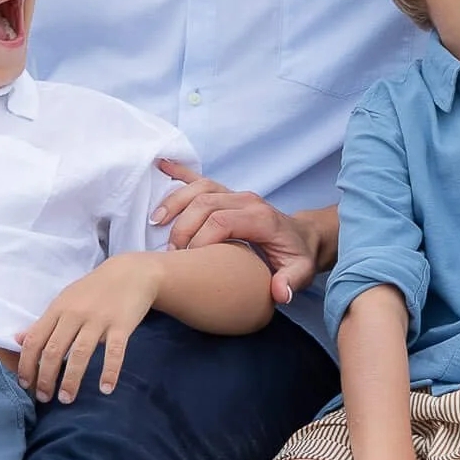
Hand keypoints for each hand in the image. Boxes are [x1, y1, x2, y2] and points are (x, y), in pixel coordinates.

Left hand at [17, 253, 161, 402]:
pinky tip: (106, 389)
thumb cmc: (93, 290)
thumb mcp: (64, 300)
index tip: (25, 385)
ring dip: (71, 380)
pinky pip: (114, 352)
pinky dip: (109, 371)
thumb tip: (18, 340)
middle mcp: (75, 314)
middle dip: (46, 378)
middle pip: (54, 350)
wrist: (130, 272)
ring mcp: (99, 319)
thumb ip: (44, 322)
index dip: (27, 365)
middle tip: (44, 398)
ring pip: (80, 353)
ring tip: (66, 399)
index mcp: (59, 309)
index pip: (35, 340)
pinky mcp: (121, 324)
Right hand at [151, 159, 319, 303]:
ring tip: (156, 221)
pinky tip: (161, 166)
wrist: (303, 236)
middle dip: (182, 228)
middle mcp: (247, 200)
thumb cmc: (297, 255)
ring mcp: (235, 194)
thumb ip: (292, 281)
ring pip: (200, 189)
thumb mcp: (301, 271)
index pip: (221, 222)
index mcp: (260, 218)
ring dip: (175, 202)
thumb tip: (280, 293)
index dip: (199, 240)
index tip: (189, 261)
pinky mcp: (227, 193)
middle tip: (171, 254)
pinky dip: (180, 172)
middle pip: (205, 204)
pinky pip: (200, 179)